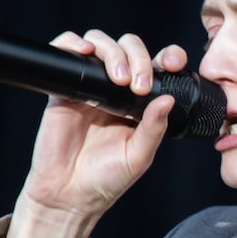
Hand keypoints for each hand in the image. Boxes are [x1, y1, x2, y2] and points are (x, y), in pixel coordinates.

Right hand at [21, 29, 191, 215]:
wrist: (69, 194)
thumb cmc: (106, 179)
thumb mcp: (139, 156)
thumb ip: (154, 128)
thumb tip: (168, 99)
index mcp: (140, 102)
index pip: (156, 66)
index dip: (167, 56)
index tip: (173, 63)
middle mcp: (116, 88)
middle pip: (128, 48)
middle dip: (138, 57)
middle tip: (138, 86)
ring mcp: (89, 86)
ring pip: (100, 44)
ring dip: (112, 52)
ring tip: (118, 79)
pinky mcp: (63, 89)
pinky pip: (64, 53)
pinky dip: (72, 43)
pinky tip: (84, 53)